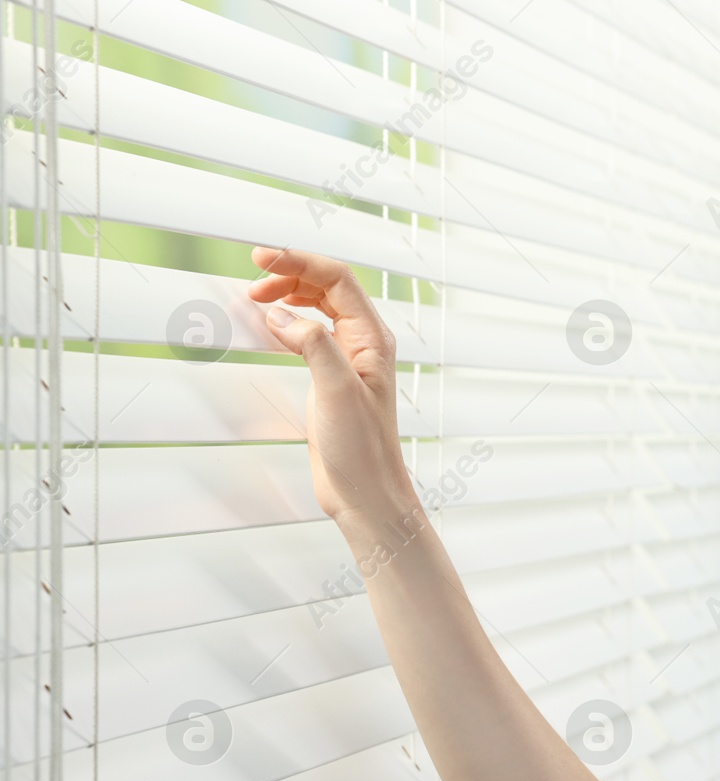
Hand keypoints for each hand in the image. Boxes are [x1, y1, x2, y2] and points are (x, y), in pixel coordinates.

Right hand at [247, 247, 415, 525]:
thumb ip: (312, 345)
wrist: (364, 492)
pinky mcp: (331, 378)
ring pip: (318, 309)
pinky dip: (287, 320)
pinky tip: (269, 323)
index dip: (300, 261)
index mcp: (373, 339)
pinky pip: (309, 334)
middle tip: (253, 280)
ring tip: (255, 297)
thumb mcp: (336, 390)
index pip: (337, 279)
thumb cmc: (361, 449)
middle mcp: (363, 344)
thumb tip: (280, 313)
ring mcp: (347, 360)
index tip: (262, 257)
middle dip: (291, 275)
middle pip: (327, 288)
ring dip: (288, 295)